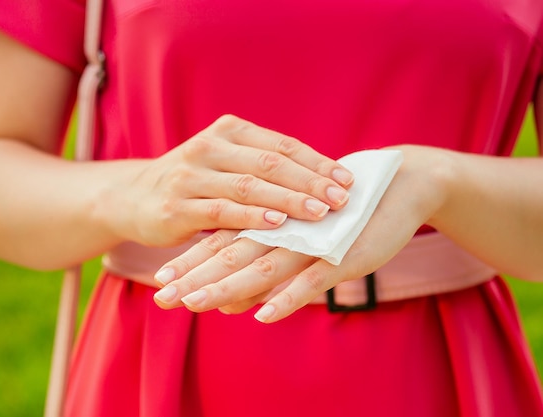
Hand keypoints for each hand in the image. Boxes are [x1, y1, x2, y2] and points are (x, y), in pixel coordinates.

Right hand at [101, 114, 353, 246]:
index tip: (348, 182)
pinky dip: (252, 216)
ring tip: (320, 213)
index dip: (317, 163)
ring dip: (288, 199)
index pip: (283, 145)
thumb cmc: (195, 184)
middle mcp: (211, 146)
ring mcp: (191, 174)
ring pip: (249, 185)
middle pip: (271, 163)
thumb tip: (322, 184)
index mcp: (230, 131)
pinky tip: (277, 223)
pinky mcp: (178, 205)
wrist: (134, 198)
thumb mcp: (227, 165)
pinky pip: (222, 210)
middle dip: (310, 182)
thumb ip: (263, 169)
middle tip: (342, 199)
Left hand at [152, 145, 450, 321]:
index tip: (160, 283)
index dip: (191, 263)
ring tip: (197, 304)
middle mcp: (284, 230)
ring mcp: (312, 243)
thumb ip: (267, 261)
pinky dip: (286, 298)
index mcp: (272, 222)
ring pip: (262, 267)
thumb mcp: (303, 236)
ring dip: (228, 287)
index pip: (222, 244)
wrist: (398, 185)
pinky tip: (262, 316)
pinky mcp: (343, 256)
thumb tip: (232, 299)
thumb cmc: (344, 214)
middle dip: (195, 279)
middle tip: (163, 299)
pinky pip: (311, 281)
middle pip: (231, 256)